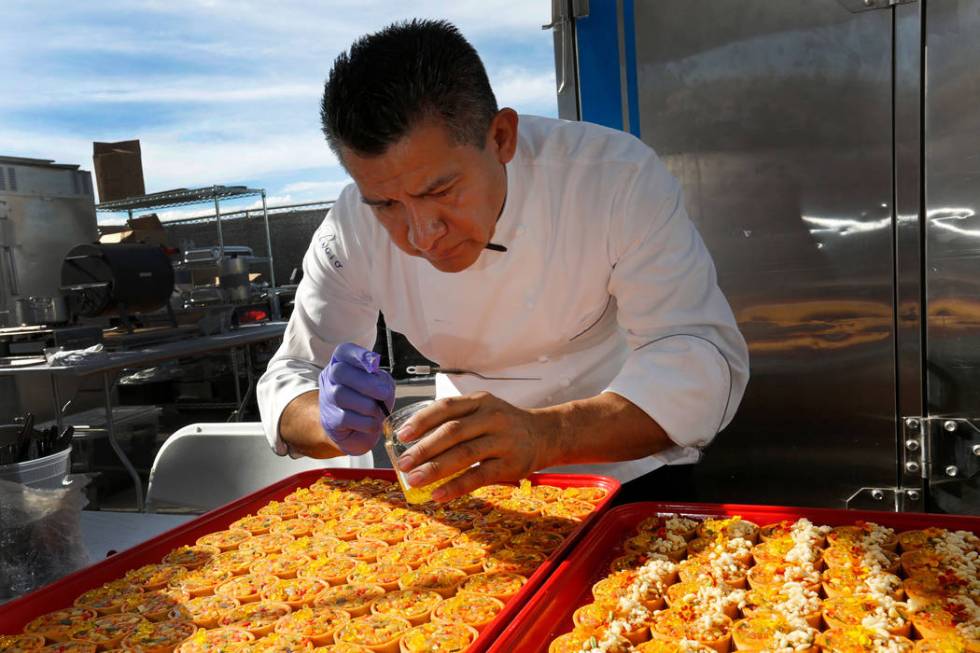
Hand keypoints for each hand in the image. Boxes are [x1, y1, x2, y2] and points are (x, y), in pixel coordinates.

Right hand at [318, 343, 394, 455]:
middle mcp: (330, 379)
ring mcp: (327, 400)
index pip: (343, 352)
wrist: (359, 430)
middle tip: (384, 393)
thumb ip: (381, 380)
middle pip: (339, 372)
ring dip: (367, 405)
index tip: (375, 362)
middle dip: (366, 383)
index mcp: (342, 364)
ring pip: (341, 395)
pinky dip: (366, 422)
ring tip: (378, 411)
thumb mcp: (381, 385)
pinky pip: (346, 418)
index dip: (359, 355)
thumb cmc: (370, 400)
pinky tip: (373, 424)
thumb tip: (378, 383)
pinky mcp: (330, 420)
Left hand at [393, 392, 555, 500]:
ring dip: (436, 469)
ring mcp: (503, 441)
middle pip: (453, 432)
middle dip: (424, 449)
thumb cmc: (505, 425)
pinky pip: (479, 476)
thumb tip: (416, 444)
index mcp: (480, 401)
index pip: (446, 407)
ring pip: (464, 454)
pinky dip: (457, 486)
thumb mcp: (484, 411)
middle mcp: (492, 417)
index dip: (422, 420)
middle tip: (403, 464)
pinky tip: (439, 495)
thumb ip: (457, 421)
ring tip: (415, 480)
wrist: (545, 434)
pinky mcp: (511, 464)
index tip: (403, 435)